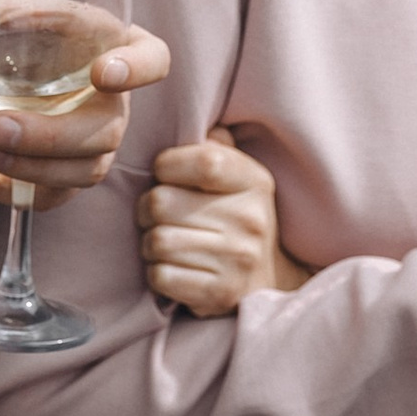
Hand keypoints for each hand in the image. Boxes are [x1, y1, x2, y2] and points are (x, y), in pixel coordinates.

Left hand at [0, 14, 175, 204]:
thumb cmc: (7, 14)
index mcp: (111, 45)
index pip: (153, 58)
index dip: (139, 70)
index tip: (102, 72)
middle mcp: (111, 101)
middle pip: (106, 132)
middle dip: (50, 138)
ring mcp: (89, 143)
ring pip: (80, 173)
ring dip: (28, 169)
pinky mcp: (58, 174)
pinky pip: (43, 196)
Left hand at [140, 128, 306, 311]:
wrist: (268, 280)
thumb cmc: (238, 218)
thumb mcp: (240, 177)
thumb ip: (218, 146)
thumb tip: (193, 121)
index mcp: (254, 181)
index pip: (201, 160)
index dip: (167, 165)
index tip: (166, 176)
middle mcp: (250, 219)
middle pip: (161, 202)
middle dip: (148, 210)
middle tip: (158, 216)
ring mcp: (237, 260)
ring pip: (157, 241)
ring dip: (150, 244)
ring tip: (165, 243)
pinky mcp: (220, 294)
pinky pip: (161, 276)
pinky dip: (158, 273)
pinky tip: (173, 268)